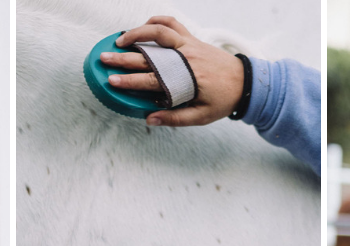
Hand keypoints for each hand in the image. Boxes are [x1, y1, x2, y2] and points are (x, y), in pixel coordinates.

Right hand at [101, 16, 243, 126]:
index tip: (112, 80)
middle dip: (123, 57)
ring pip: (159, 32)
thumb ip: (175, 118)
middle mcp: (185, 58)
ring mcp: (189, 45)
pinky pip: (172, 24)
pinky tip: (142, 27)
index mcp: (186, 79)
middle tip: (104, 58)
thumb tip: (150, 119)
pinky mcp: (192, 39)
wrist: (245, 81)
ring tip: (120, 40)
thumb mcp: (201, 117)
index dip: (129, 80)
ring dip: (137, 33)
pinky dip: (156, 22)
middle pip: (149, 55)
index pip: (152, 79)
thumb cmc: (222, 100)